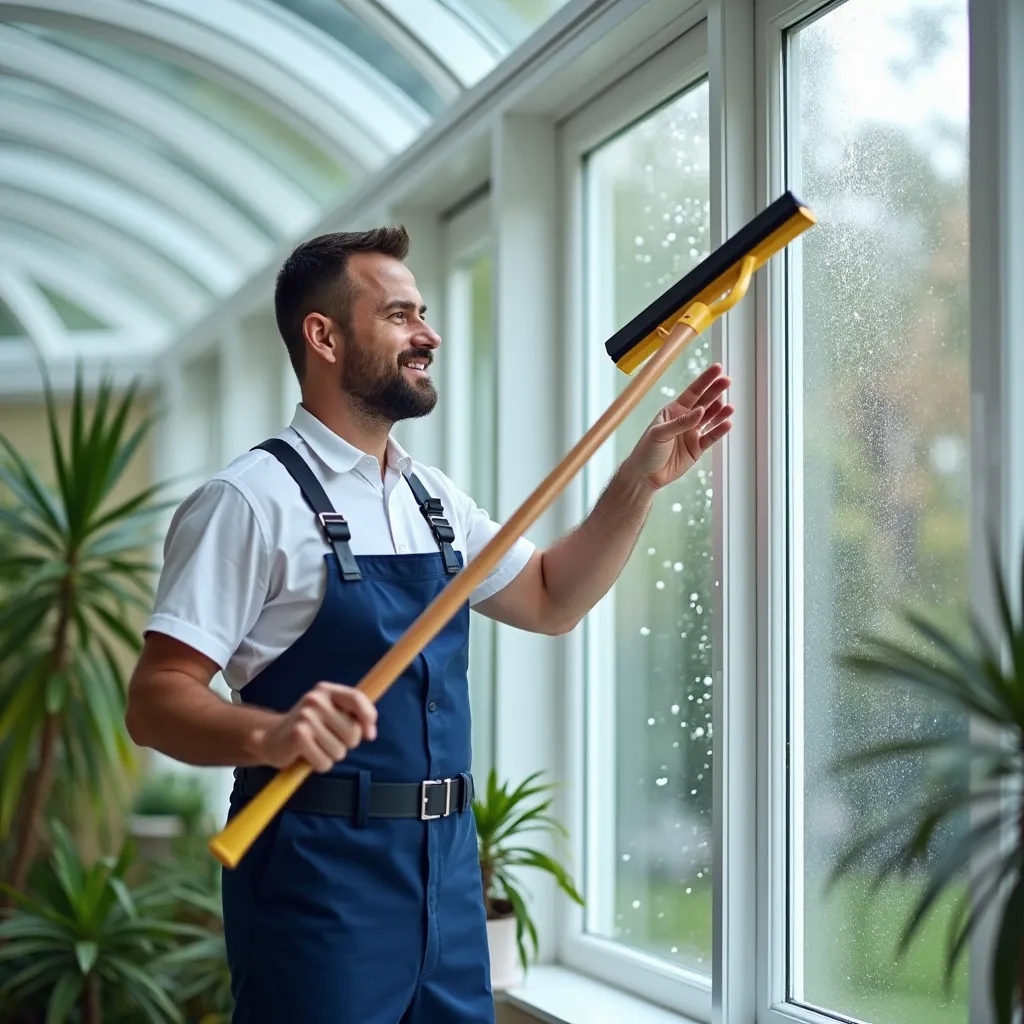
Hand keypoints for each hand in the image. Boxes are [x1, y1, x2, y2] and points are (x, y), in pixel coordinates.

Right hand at [248, 682, 377, 772]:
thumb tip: (370, 732)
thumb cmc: (310, 728)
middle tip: (328, 740)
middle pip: (353, 732)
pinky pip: (324, 762)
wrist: (271, 738)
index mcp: (326, 690)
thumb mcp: (330, 713)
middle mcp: (315, 699)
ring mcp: (305, 717)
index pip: (356, 698)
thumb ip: (352, 716)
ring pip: (339, 751)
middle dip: (346, 744)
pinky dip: (320, 764)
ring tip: (316, 747)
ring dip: (331, 756)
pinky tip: (307, 756)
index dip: (368, 717)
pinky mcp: (297, 736)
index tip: (369, 735)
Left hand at [620, 363, 732, 491]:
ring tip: (729, 407)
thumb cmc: (646, 451)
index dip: (705, 380)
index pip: (693, 392)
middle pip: (705, 402)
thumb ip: (680, 422)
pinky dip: (720, 430)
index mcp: (673, 411)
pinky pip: (711, 437)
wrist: (645, 476)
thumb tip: (701, 411)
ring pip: (711, 419)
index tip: (718, 369)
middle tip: (728, 381)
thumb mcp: (659, 433)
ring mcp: (692, 433)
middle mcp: (685, 419)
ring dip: (720, 411)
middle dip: (716, 391)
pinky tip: (727, 423)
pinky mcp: (697, 448)